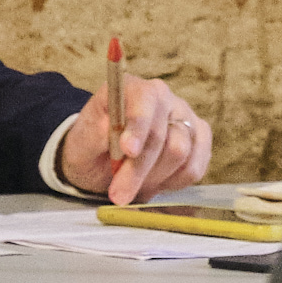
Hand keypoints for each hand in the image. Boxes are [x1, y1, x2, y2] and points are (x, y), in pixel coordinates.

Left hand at [59, 66, 213, 202]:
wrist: (101, 162)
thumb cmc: (91, 147)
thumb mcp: (82, 141)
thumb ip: (96, 133)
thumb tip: (114, 132)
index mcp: (133, 88)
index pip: (145, 98)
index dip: (139, 125)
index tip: (128, 150)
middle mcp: (164, 98)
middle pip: (162, 134)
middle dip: (138, 169)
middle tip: (117, 194)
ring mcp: (185, 117)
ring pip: (180, 153)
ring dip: (152, 178)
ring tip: (131, 184)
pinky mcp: (199, 140)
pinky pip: (194, 168)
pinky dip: (172, 183)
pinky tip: (153, 182)